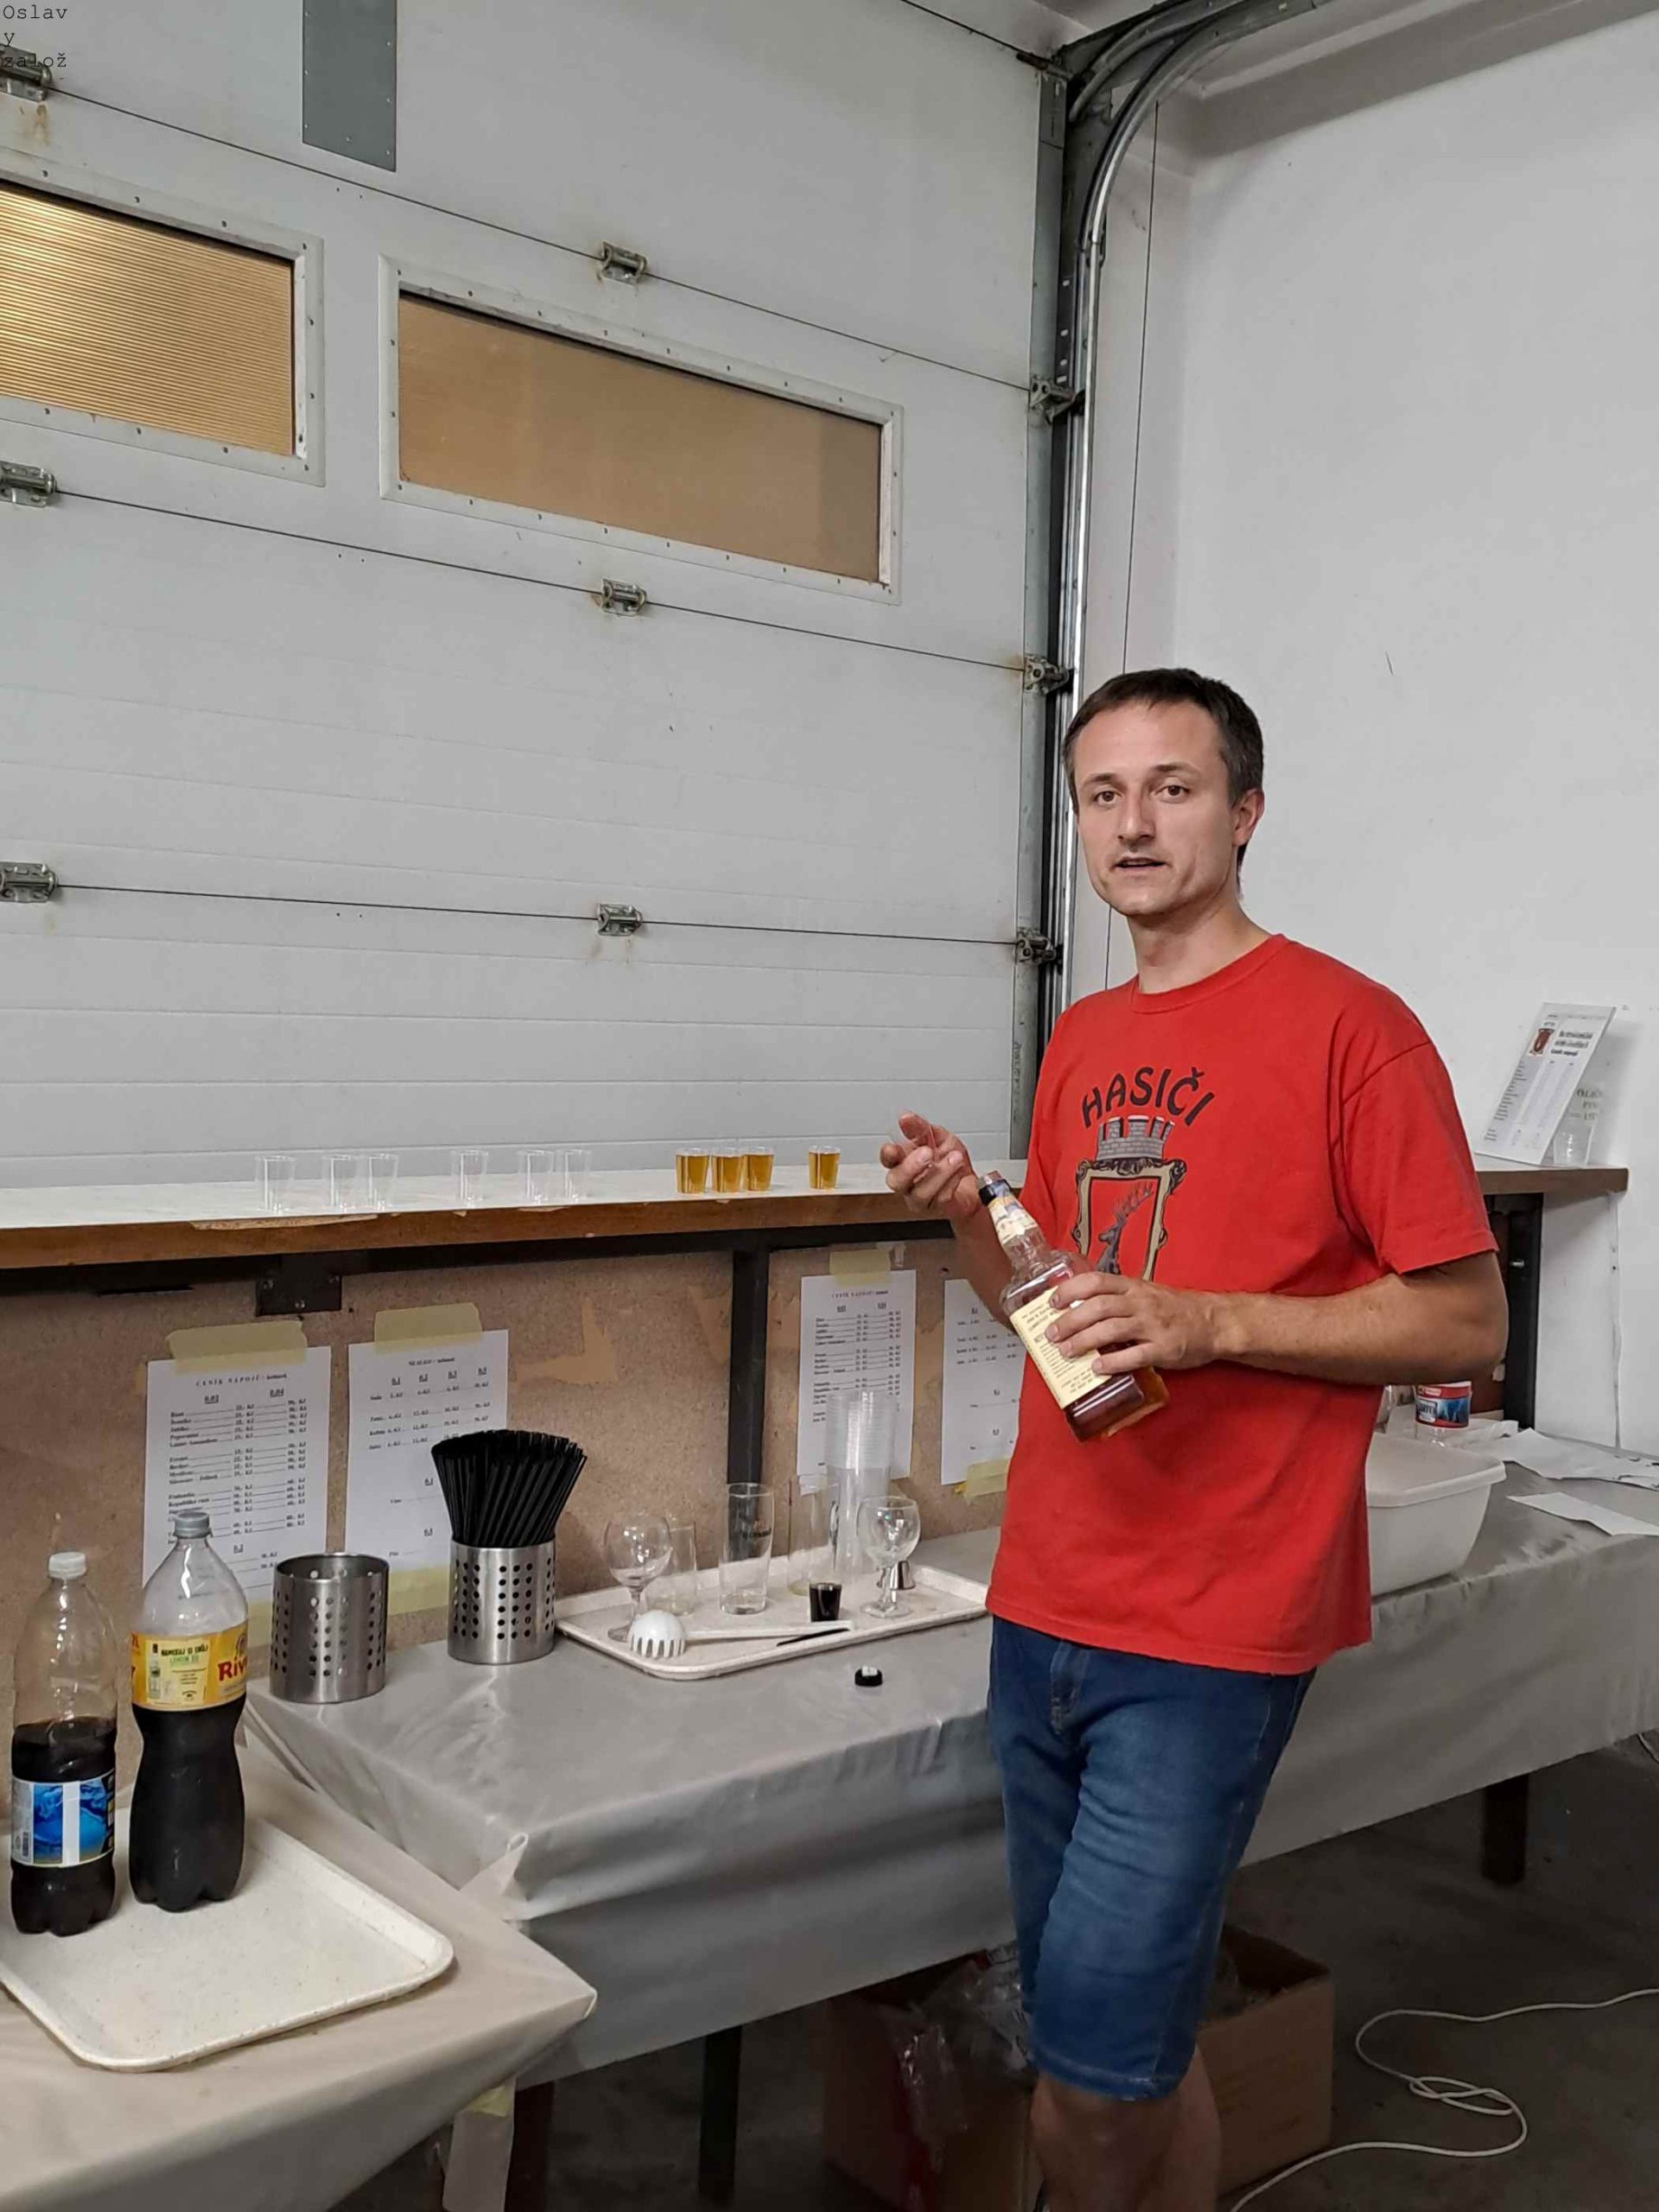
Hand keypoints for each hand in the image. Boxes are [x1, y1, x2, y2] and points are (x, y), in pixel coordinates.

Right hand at [880, 1111, 979, 1222]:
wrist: (973, 1183)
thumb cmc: (952, 1160)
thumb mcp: (939, 1137)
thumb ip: (920, 1128)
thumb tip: (905, 1117)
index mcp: (904, 1161)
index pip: (888, 1159)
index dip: (888, 1154)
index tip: (894, 1148)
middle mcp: (908, 1182)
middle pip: (896, 1181)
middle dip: (911, 1166)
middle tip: (928, 1152)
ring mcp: (920, 1197)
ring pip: (920, 1191)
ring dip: (939, 1172)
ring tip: (954, 1158)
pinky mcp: (936, 1208)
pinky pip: (940, 1198)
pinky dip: (951, 1181)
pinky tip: (959, 1172)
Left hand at [1044, 1272, 1229, 1373]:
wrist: (1216, 1321)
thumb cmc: (1177, 1308)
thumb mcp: (1146, 1293)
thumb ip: (1119, 1298)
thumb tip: (1081, 1309)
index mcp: (1134, 1286)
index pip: (1095, 1281)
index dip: (1070, 1290)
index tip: (1051, 1302)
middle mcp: (1141, 1302)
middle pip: (1098, 1307)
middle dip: (1070, 1320)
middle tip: (1051, 1334)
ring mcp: (1153, 1325)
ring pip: (1111, 1329)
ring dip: (1084, 1341)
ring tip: (1066, 1352)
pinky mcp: (1164, 1348)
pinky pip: (1134, 1355)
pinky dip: (1112, 1362)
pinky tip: (1097, 1368)